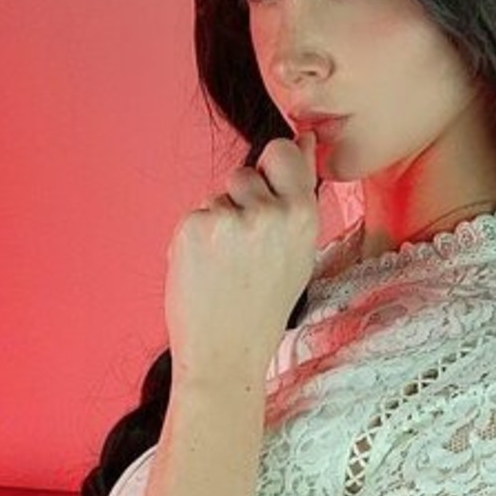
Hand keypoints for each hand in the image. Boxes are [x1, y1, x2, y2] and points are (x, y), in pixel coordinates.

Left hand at [166, 136, 320, 385]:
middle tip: (244, 249)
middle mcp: (268, 212)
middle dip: (242, 200)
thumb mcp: (299, 253)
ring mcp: (228, 218)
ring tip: (225, 264)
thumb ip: (298, 198)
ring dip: (218, 221)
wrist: (226, 354)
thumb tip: (301, 141)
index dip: (271, 171)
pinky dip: (196, 239)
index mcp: (302, 215)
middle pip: (245, 173)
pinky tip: (206, 270)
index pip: (282, 151)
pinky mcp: (193, 227)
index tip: (267, 196)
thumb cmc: (263, 308)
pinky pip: (195, 216)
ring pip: (217, 196)